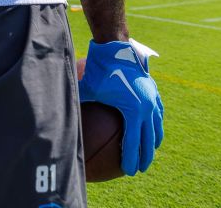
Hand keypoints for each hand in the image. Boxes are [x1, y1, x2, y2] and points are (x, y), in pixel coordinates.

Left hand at [78, 40, 163, 175]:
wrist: (118, 48)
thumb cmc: (100, 69)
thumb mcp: (86, 89)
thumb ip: (78, 105)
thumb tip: (61, 121)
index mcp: (133, 110)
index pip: (132, 143)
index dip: (129, 159)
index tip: (127, 171)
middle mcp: (147, 107)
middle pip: (149, 140)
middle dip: (145, 157)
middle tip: (138, 170)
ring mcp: (153, 99)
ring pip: (157, 128)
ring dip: (153, 143)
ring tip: (147, 155)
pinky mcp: (155, 92)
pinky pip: (159, 114)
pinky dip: (156, 125)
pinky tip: (152, 132)